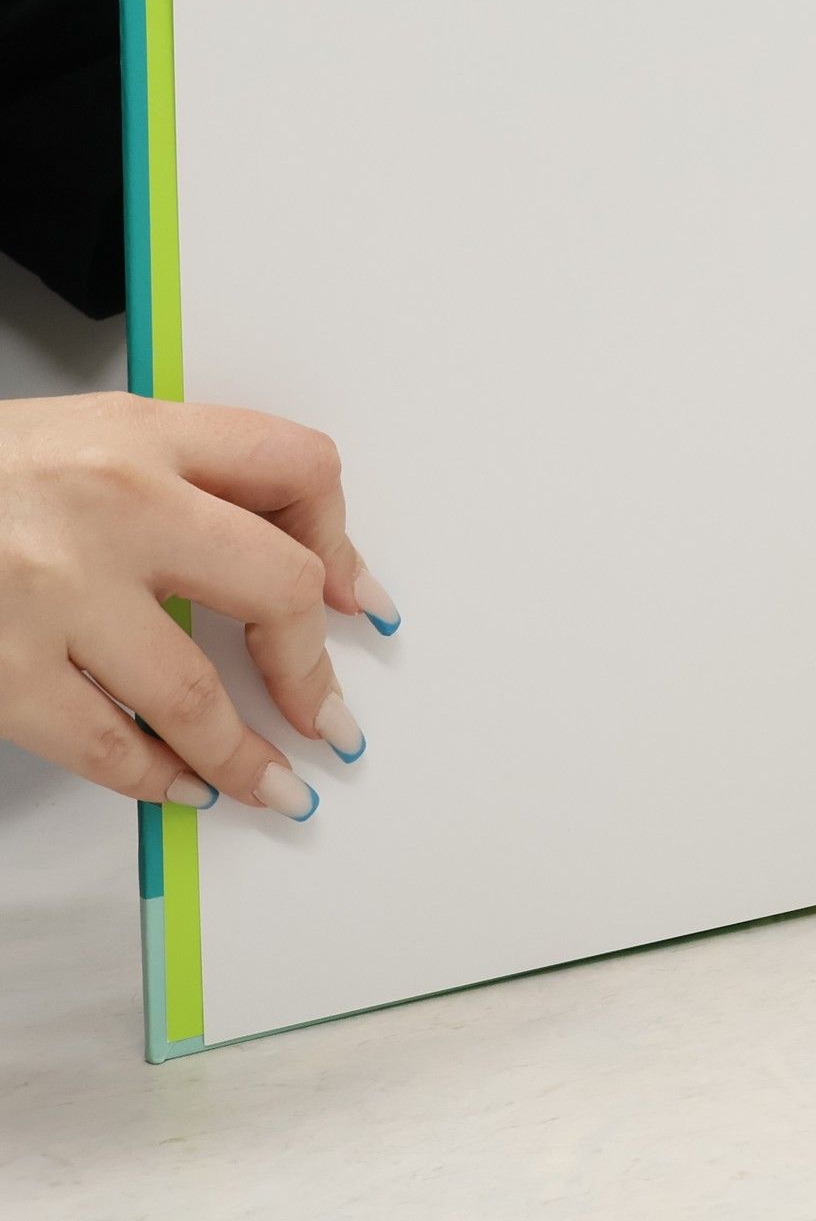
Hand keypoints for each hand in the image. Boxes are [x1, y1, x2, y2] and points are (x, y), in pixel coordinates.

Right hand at [0, 393, 397, 817]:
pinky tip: (178, 788)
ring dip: (245, 755)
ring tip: (275, 786)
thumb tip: (288, 557)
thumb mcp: (86, 435)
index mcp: (140, 433)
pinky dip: (152, 777)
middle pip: (272, 585)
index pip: (295, 467)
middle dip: (310, 668)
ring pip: (193, 692)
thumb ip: (183, 477)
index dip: (342, 539)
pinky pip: (102, 742)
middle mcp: (112, 504)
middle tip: (331, 721)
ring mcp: (54, 591)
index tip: (356, 599)